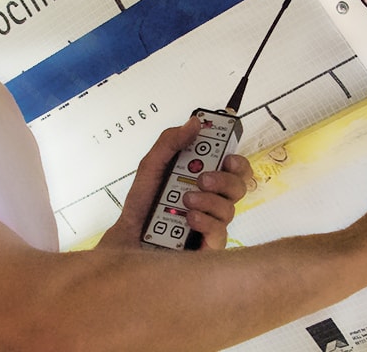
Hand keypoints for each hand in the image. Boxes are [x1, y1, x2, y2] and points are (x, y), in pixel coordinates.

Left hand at [106, 119, 254, 249]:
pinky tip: (189, 219)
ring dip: (208, 201)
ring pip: (229, 208)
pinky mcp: (209, 244)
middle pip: (239, 186)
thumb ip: (171, 142)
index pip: (234, 168)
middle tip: (203, 179)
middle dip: (224, 179)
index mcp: (204, 178)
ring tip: (185, 201)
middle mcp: (213, 199)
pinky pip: (220, 231)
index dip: (237, 161)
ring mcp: (213, 222)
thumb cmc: (142, 204)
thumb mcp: (151, 166)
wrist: (128, 236)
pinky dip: (204, 221)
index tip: (228, 157)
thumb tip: (194, 122)